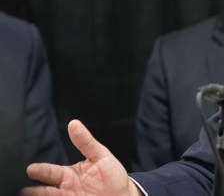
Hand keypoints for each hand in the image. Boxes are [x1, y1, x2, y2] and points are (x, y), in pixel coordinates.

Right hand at [21, 120, 140, 195]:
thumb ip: (86, 143)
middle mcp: (65, 189)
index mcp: (68, 175)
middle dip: (35, 190)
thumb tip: (73, 123)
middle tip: (24, 190)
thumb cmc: (111, 175)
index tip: (31, 169)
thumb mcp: (101, 156)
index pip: (51, 172)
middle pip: (45, 191)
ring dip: (40, 195)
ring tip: (29, 194)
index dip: (41, 171)